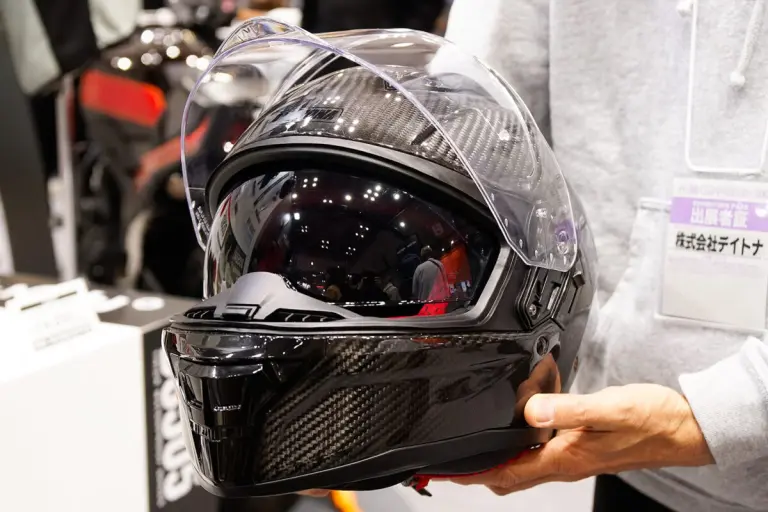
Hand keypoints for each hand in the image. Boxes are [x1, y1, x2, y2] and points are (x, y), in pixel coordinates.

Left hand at [448, 384, 713, 495]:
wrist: (684, 429)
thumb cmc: (651, 420)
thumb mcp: (607, 409)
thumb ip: (567, 409)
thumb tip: (530, 410)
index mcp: (566, 458)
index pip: (509, 474)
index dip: (477, 474)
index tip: (451, 472)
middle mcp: (567, 463)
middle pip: (512, 477)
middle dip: (482, 472)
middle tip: (458, 462)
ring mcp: (576, 458)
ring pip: (527, 467)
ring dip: (501, 461)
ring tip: (480, 447)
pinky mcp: (584, 449)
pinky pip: (544, 455)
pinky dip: (524, 448)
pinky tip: (524, 429)